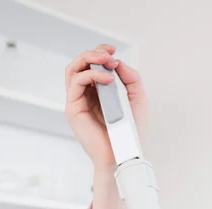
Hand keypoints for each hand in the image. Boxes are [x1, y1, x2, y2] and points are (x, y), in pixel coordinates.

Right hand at [65, 45, 148, 169]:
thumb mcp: (137, 100)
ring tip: (106, 60)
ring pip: (73, 69)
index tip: (113, 51)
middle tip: (109, 53)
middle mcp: (86, 96)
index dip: (100, 54)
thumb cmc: (130, 134)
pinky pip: (76, 83)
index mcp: (98, 94)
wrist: (123, 155)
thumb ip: (131, 79)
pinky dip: (91, 75)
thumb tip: (118, 62)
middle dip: (94, 53)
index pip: (92, 66)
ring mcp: (78, 102)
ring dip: (89, 59)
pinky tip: (107, 80)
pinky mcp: (73, 109)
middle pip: (80, 64)